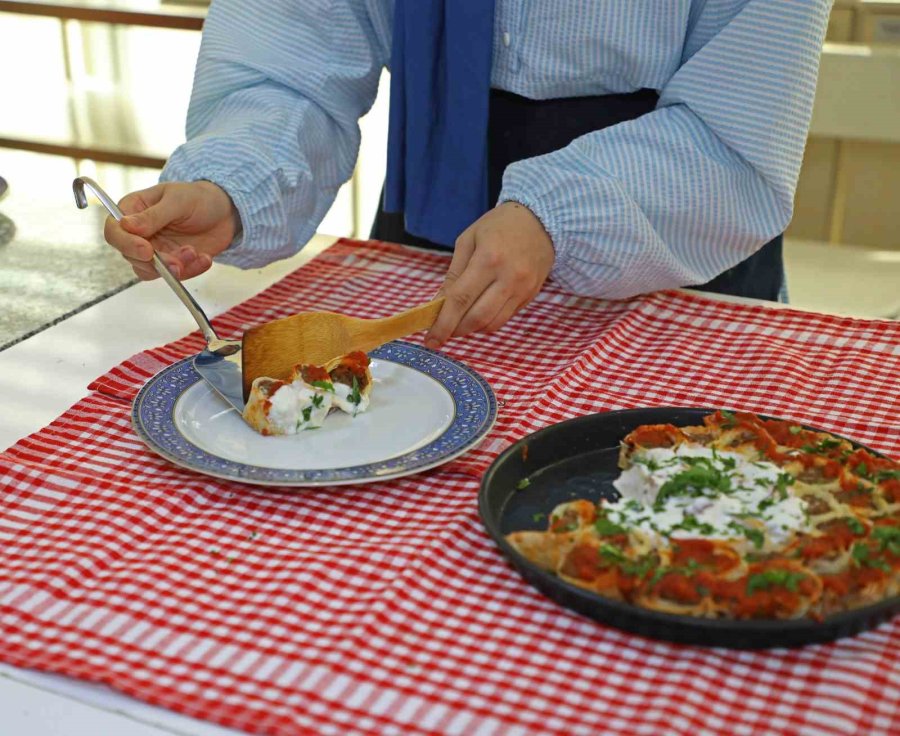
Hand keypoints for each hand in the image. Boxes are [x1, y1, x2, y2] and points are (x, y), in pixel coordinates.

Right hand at [103, 181, 238, 280]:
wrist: (225, 212)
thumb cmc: (198, 197)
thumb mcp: (177, 200)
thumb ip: (153, 215)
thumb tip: (125, 225)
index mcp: (132, 210)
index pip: (114, 232)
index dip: (126, 244)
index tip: (147, 250)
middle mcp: (138, 233)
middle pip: (130, 256)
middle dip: (156, 262)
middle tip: (177, 262)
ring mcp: (154, 250)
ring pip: (150, 271)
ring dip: (174, 268)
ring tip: (195, 253)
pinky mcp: (171, 262)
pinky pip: (173, 275)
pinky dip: (190, 270)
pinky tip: (205, 258)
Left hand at [425, 202, 554, 347]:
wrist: (542, 220)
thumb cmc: (499, 226)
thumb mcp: (468, 240)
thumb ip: (453, 275)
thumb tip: (437, 305)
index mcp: (488, 259)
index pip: (461, 299)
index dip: (443, 323)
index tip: (430, 340)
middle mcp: (508, 278)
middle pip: (477, 318)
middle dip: (456, 330)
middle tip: (442, 332)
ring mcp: (522, 289)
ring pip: (492, 324)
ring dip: (472, 329)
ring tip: (459, 322)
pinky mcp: (530, 296)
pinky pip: (505, 317)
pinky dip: (487, 321)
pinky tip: (478, 312)